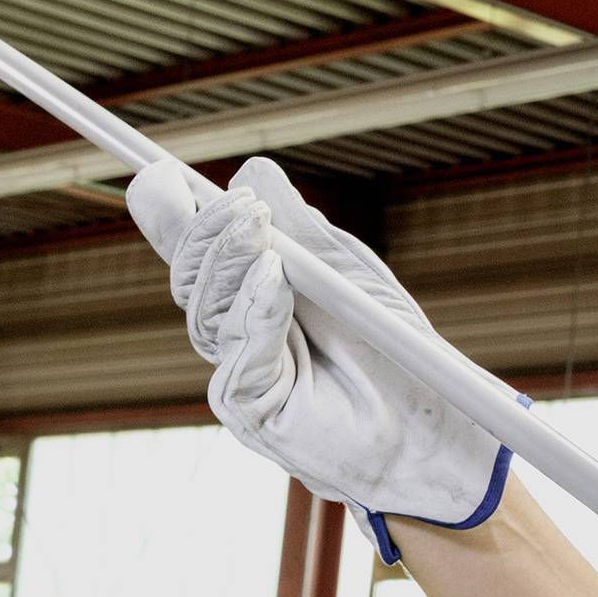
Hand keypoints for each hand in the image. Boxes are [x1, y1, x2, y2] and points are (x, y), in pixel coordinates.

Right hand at [128, 156, 509, 562]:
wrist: (432, 425)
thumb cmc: (394, 351)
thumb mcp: (348, 274)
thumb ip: (301, 229)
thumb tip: (249, 174)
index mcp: (250, 293)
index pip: (197, 249)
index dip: (173, 212)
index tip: (164, 171)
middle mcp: (235, 332)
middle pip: (190, 277)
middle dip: (206, 234)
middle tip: (239, 203)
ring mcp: (238, 372)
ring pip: (208, 312)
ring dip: (232, 264)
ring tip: (259, 229)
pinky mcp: (251, 410)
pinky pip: (239, 356)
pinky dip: (256, 312)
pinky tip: (273, 280)